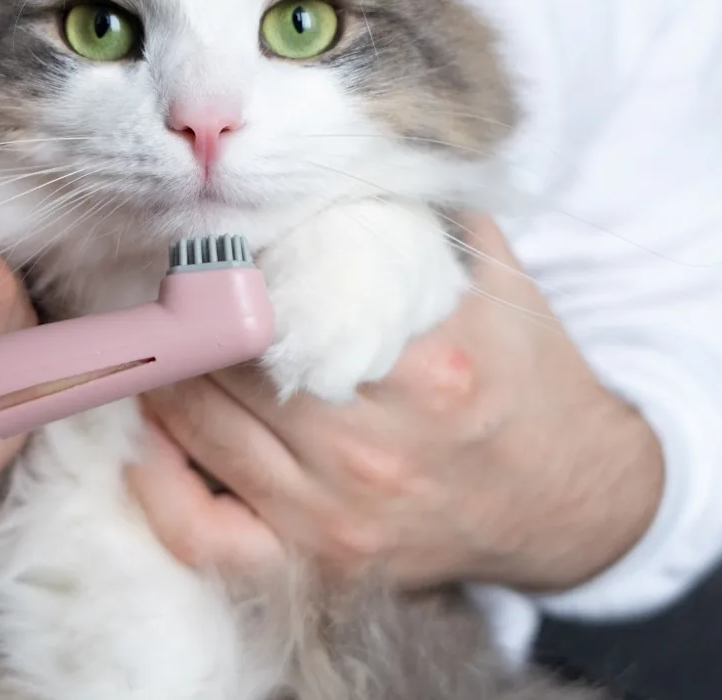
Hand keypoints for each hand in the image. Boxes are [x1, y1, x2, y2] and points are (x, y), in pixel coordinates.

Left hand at [129, 214, 663, 592]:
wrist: (570, 498)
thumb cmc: (522, 377)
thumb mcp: (490, 279)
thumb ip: (412, 215)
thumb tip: (324, 159)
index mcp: (424, 365)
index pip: (276, 299)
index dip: (223, 264)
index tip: (203, 241)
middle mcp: (375, 448)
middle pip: (226, 361)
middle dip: (188, 313)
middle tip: (167, 282)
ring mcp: (341, 516)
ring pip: (199, 429)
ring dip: (166, 375)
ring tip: (164, 336)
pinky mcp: (321, 563)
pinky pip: (203, 534)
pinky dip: (159, 485)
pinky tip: (151, 437)